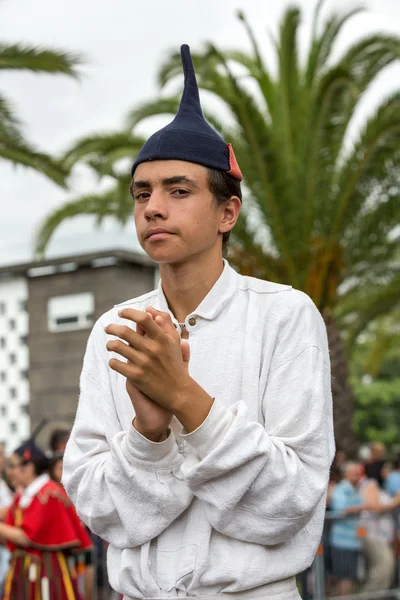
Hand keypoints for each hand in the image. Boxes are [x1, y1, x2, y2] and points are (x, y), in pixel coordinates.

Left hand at [106, 308, 190, 438]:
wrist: (178, 391)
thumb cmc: (175, 364)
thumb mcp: (175, 341)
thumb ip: (165, 323)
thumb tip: (149, 310)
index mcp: (162, 339)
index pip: (143, 319)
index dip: (129, 312)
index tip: (121, 313)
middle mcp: (152, 349)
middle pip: (125, 331)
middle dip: (112, 328)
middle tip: (108, 328)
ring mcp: (143, 363)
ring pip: (117, 347)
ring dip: (110, 344)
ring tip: (110, 345)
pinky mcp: (136, 376)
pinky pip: (116, 364)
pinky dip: (113, 361)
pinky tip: (115, 361)